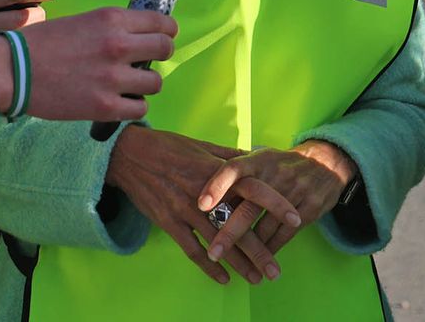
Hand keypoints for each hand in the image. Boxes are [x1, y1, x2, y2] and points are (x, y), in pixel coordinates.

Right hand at [0, 6, 176, 121]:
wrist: (13, 70)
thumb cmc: (42, 43)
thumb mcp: (82, 21)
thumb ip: (111, 28)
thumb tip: (135, 37)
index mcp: (112, 19)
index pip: (162, 23)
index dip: (166, 31)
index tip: (161, 37)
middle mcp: (118, 45)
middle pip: (165, 49)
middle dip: (160, 54)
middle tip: (147, 61)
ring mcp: (114, 77)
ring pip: (156, 82)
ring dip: (145, 84)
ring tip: (129, 84)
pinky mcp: (106, 106)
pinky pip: (140, 109)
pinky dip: (133, 106)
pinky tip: (120, 101)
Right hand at [107, 127, 292, 285]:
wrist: (129, 153)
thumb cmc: (168, 147)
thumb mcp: (201, 146)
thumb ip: (229, 157)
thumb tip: (256, 159)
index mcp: (216, 170)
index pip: (253, 188)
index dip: (275, 203)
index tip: (295, 219)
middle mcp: (203, 192)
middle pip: (238, 224)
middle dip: (259, 249)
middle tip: (276, 270)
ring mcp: (184, 208)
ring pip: (217, 241)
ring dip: (237, 263)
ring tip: (256, 278)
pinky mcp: (167, 221)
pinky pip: (190, 248)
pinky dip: (207, 265)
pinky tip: (223, 278)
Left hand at [198, 140, 350, 262]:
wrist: (326, 162)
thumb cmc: (282, 164)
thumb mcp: (262, 158)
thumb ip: (236, 169)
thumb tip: (200, 179)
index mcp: (259, 160)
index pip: (234, 168)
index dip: (217, 185)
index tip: (200, 204)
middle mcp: (276, 175)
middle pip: (249, 207)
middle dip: (230, 233)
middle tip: (213, 253)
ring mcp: (295, 192)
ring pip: (267, 227)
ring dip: (249, 249)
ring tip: (232, 264)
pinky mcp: (310, 208)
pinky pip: (285, 234)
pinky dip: (270, 249)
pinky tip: (258, 260)